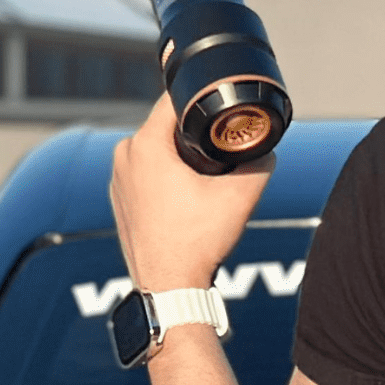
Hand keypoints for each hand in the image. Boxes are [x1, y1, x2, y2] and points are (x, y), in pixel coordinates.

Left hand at [110, 97, 275, 291]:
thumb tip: (267, 153)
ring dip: (177, 156)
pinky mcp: (118, 199)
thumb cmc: (195, 244)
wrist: (168, 286)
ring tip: (203, 177)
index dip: (199, 98)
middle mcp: (124, 156)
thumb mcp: (240, 198)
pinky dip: (163, 177)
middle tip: (217, 150)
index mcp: (146, 145)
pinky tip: (184, 196)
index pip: (173, 100)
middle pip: (164, 126)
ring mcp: (117, 179)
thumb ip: (260, 165)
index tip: (217, 105)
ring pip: (154, 150)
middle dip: (191, 133)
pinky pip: (143, 173)